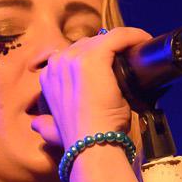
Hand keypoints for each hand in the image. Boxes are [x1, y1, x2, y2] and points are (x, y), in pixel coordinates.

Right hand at [28, 26, 151, 149]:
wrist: (91, 145)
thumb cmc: (79, 141)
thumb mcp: (53, 130)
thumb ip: (45, 124)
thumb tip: (36, 124)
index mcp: (48, 77)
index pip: (73, 55)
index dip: (95, 58)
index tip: (115, 65)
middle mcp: (58, 62)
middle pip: (88, 44)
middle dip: (108, 50)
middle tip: (129, 60)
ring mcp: (74, 57)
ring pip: (103, 39)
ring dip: (122, 43)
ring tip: (138, 53)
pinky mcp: (95, 56)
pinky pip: (118, 37)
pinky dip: (133, 37)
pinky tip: (144, 42)